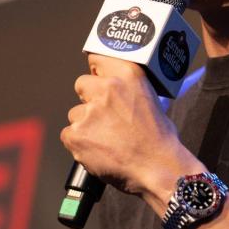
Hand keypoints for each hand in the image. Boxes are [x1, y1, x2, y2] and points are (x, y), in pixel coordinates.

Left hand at [60, 53, 199, 200]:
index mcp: (128, 75)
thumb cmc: (159, 139)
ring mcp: (89, 112)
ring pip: (75, 114)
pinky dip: (80, 144)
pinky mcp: (76, 134)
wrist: (157, 169)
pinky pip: (69, 135)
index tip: (97, 78)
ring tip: (106, 140)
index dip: (97, 72)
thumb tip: (116, 90)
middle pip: (81, 85)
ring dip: (85, 125)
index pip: (97, 59)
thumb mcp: (152, 100)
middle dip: (89, 99)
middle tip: (103, 116)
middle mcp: (106, 88)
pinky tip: (98, 151)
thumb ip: (129, 89)